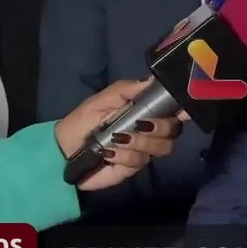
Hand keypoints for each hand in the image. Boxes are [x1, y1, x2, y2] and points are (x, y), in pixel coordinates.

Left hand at [54, 79, 183, 190]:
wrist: (63, 151)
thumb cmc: (82, 122)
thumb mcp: (100, 101)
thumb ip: (124, 90)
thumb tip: (151, 80)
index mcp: (144, 111)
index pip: (173, 111)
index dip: (183, 110)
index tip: (182, 111)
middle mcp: (149, 131)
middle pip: (173, 131)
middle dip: (160, 127)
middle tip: (140, 125)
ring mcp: (143, 150)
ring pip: (161, 148)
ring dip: (140, 142)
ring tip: (117, 140)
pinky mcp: (132, 167)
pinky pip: (139, 161)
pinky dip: (124, 156)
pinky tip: (108, 153)